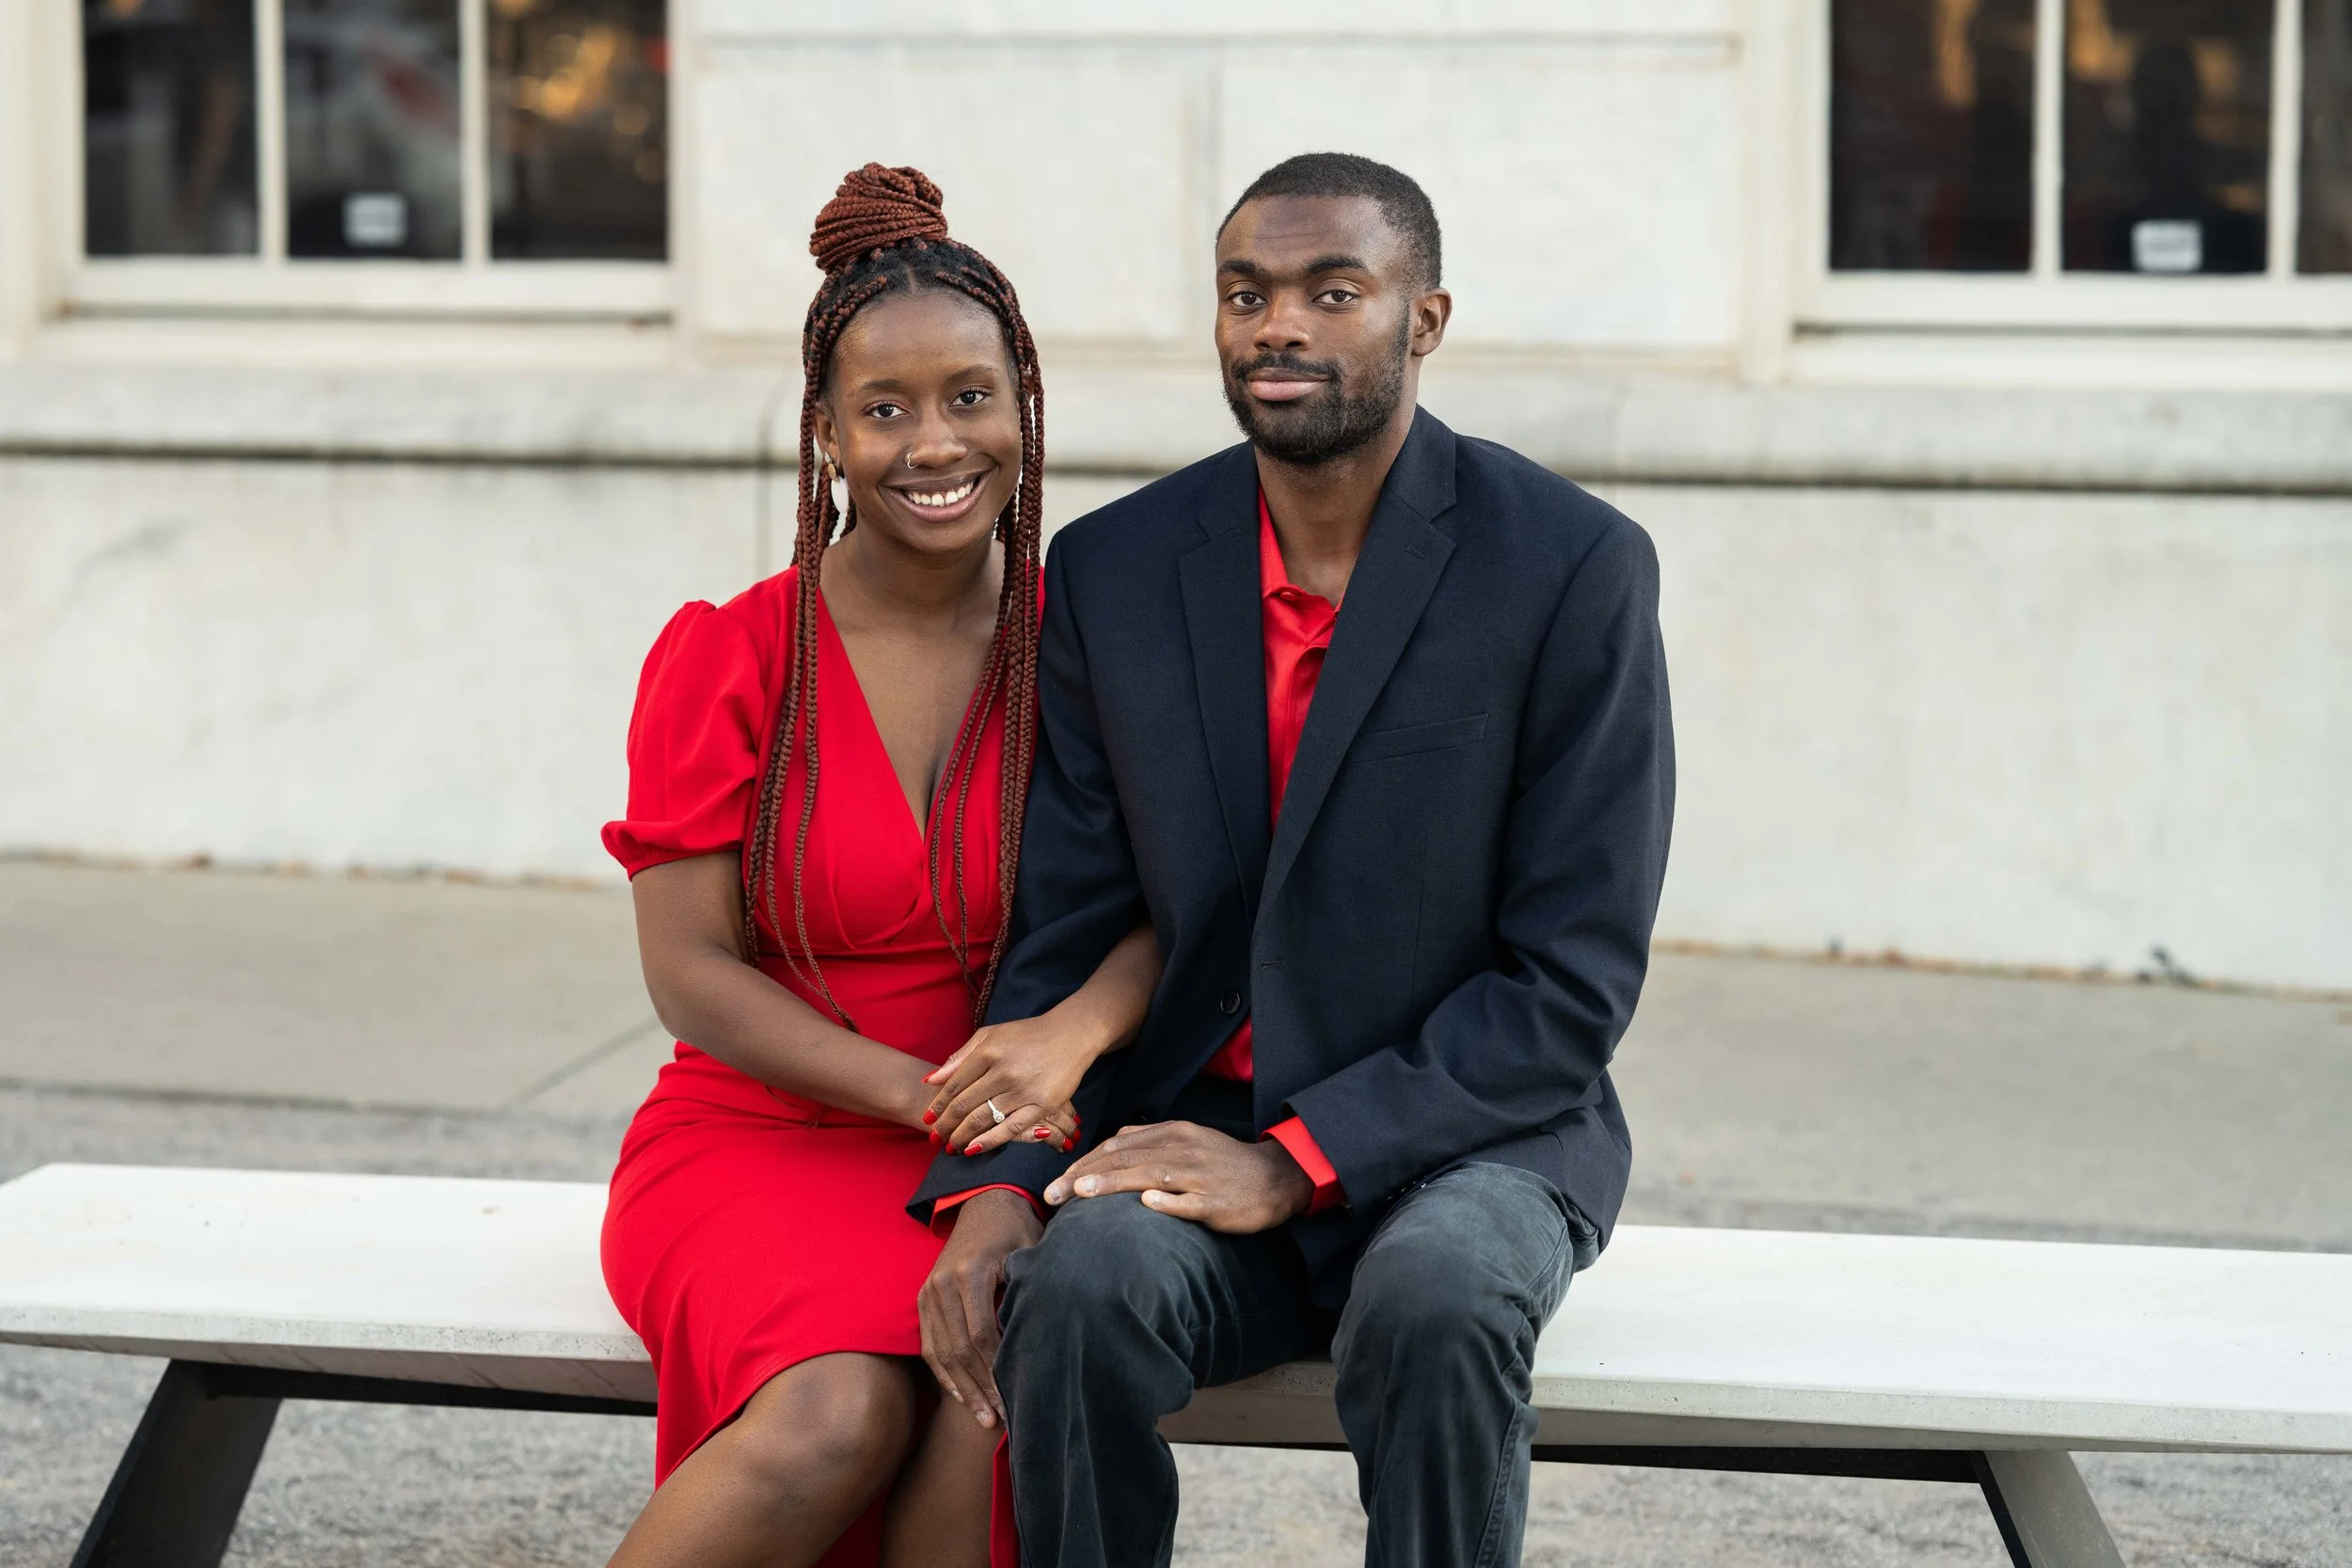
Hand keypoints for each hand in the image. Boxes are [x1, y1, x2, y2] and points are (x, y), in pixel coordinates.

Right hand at [917, 1189, 1040, 1428]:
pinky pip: (930, 1345)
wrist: (985, 1202)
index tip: (1017, 1395)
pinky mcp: (923, 1298)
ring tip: (984, 1418)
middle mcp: (943, 1283)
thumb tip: (1047, 1342)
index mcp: (970, 1272)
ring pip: (940, 1353)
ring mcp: (928, 1291)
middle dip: (980, 1388)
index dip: (998, 1370)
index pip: (981, 1335)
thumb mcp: (1031, 1253)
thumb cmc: (1017, 1230)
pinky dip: (945, 1375)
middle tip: (1000, 1420)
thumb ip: (1032, 1292)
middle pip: (959, 1350)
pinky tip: (963, 1397)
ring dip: (962, 1389)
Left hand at [923, 1012, 1105, 1155]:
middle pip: (965, 1104)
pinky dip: (989, 1140)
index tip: (928, 1118)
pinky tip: (974, 1149)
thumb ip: (960, 1057)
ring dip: (962, 1136)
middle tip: (935, 1138)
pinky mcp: (1042, 1104)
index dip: (938, 1104)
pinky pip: (1011, 1128)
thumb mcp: (990, 1036)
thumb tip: (932, 1079)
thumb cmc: (1026, 1035)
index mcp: (988, 1051)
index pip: (954, 1084)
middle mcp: (1003, 1071)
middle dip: (946, 1125)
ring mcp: (1023, 1089)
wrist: (1071, 1034)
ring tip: (950, 1146)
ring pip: (983, 1119)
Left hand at [1043, 1120, 1313, 1234]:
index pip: (1118, 1146)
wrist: (1276, 1177)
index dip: (1084, 1162)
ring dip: (1112, 1184)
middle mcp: (1182, 1149)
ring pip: (1149, 1176)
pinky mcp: (1215, 1201)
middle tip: (1051, 1195)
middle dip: (1083, 1176)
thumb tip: (1113, 1142)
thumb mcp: (1188, 1140)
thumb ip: (1151, 1140)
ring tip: (1080, 1193)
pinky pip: (1188, 1201)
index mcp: (1173, 1133)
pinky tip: (1146, 1204)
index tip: (1056, 1181)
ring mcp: (1198, 1175)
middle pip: (1124, 1159)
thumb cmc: (1224, 1164)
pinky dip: (1167, 1201)